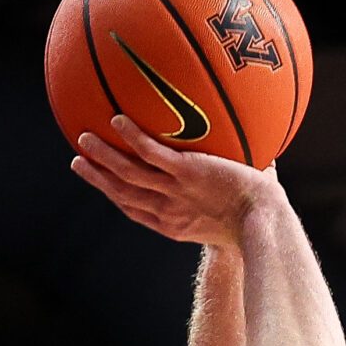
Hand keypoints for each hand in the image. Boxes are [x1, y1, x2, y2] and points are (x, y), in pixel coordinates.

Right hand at [71, 116, 280, 246]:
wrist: (268, 224)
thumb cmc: (263, 219)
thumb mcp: (239, 208)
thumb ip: (236, 185)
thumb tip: (260, 159)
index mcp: (175, 224)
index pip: (137, 210)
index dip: (115, 196)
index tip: (101, 183)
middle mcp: (169, 211)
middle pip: (122, 194)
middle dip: (98, 178)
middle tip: (77, 161)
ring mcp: (175, 192)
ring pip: (127, 174)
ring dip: (103, 157)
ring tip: (83, 138)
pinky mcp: (186, 174)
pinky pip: (151, 153)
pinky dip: (132, 138)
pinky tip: (118, 120)